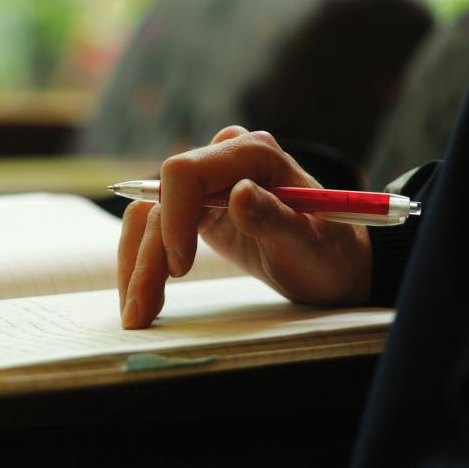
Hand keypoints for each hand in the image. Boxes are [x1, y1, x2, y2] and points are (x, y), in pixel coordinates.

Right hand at [117, 126, 371, 328]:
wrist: (331, 265)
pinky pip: (154, 229)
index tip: (178, 269)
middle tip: (141, 310)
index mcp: (252, 155)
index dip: (173, 218)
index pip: (186, 172)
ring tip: (137, 312)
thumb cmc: (328, 253)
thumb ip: (275, 217)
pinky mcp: (196, 210)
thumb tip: (238, 194)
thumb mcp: (310, 243)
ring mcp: (206, 185)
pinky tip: (141, 294)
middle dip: (147, 256)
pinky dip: (143, 262)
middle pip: (160, 201)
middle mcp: (222, 160)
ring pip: (149, 218)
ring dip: (136, 265)